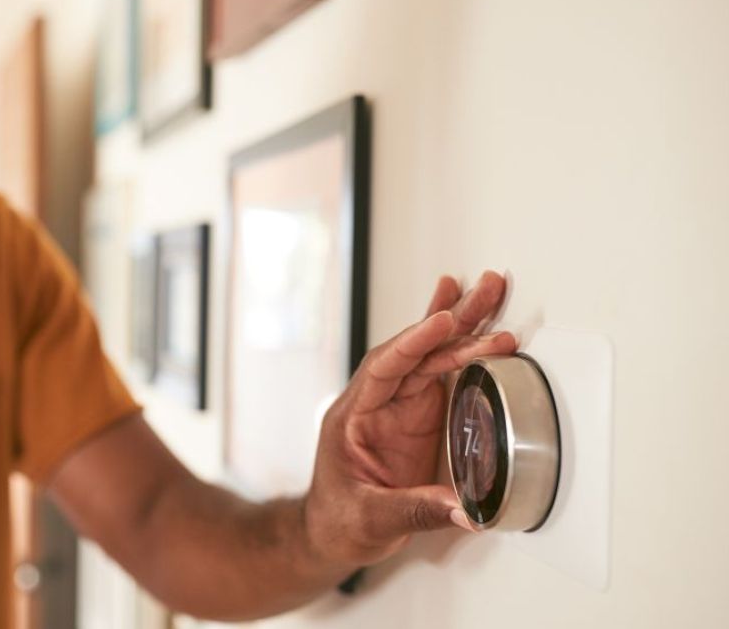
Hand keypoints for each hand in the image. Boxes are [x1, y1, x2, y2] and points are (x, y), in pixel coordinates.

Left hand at [303, 271, 514, 567]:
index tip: (442, 321)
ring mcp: (399, 407)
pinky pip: (441, 374)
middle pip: (415, 351)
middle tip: (485, 288)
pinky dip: (461, 348)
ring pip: (431, 356)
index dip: (414, 343)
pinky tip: (474, 321)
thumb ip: (417, 510)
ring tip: (491, 291)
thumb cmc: (338, 521)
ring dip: (463, 326)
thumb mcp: (372, 519)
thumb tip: (466, 509)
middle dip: (451, 318)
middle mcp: (376, 402)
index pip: (384, 368)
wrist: (333, 534)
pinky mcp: (418, 418)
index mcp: (353, 415)